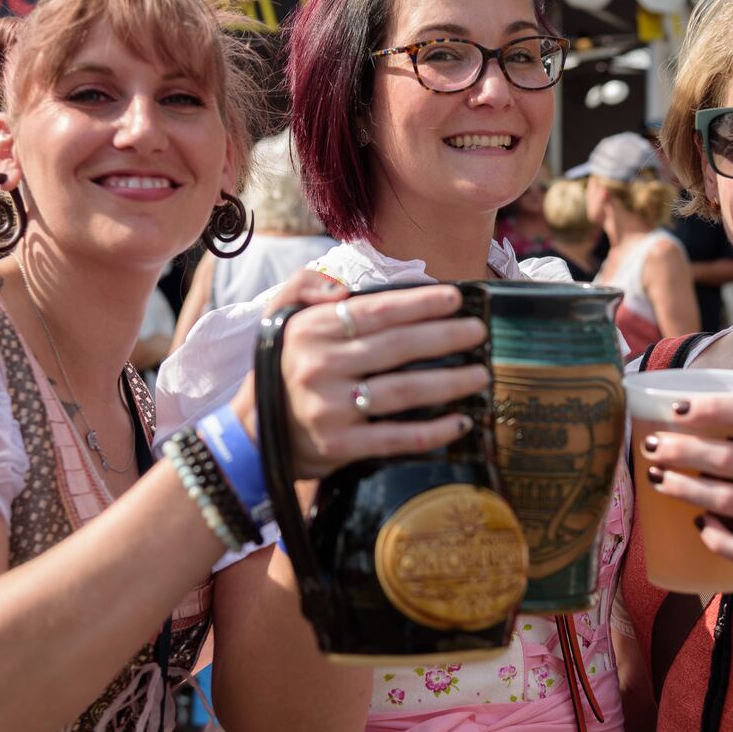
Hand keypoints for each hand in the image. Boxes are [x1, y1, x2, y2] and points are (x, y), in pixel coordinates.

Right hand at [231, 272, 488, 480]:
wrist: (252, 434)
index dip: (420, 303)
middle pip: (398, 347)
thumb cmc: (281, 368)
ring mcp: (331, 408)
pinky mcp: (340, 446)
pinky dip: (433, 431)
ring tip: (480, 375)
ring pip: (404, 391)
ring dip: (450, 382)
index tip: (456, 298)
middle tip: (480, 333)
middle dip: (447, 337)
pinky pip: (396, 437)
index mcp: (312, 330)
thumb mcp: (280, 316)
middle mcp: (320, 366)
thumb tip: (342, 286)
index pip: (376, 311)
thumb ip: (305, 285)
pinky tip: (460, 422)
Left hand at [642, 396, 732, 593]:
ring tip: (658, 480)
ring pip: (725, 500)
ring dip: (684, 489)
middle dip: (681, 451)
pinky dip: (714, 536)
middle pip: (727, 458)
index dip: (710, 408)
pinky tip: (700, 524)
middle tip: (651, 448)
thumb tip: (690, 414)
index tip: (676, 409)